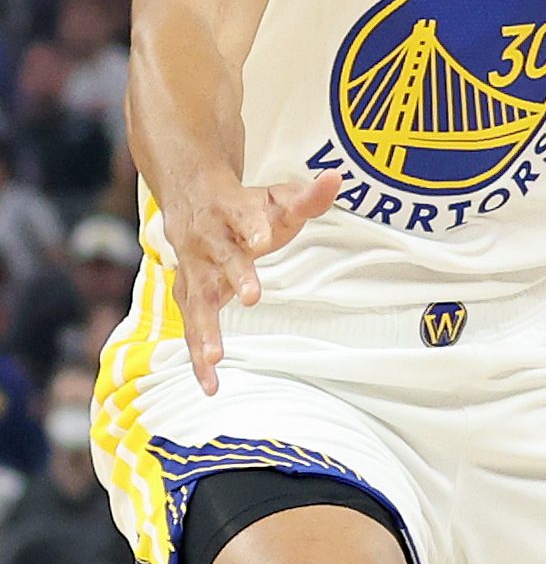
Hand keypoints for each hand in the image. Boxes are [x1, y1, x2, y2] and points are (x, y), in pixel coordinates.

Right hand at [168, 166, 342, 392]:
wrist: (190, 195)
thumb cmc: (243, 204)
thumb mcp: (276, 197)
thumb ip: (308, 196)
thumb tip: (338, 178)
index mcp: (231, 212)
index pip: (243, 216)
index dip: (252, 225)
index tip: (262, 238)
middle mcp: (209, 242)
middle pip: (222, 259)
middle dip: (236, 277)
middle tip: (253, 298)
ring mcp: (195, 270)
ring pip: (197, 301)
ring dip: (204, 330)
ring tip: (215, 359)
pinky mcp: (189, 294)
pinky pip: (190, 326)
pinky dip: (196, 356)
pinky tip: (209, 385)